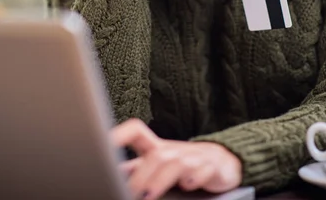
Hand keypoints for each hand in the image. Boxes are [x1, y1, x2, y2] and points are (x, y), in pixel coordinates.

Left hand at [111, 119, 241, 199]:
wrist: (222, 161)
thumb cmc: (182, 163)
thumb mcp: (156, 164)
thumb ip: (134, 168)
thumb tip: (109, 172)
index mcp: (155, 148)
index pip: (136, 131)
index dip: (120, 134)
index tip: (103, 143)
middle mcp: (173, 151)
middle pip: (155, 155)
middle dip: (141, 175)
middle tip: (128, 191)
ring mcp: (193, 158)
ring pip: (175, 163)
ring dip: (161, 179)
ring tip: (148, 194)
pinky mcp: (212, 168)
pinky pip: (204, 170)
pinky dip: (196, 177)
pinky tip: (188, 185)